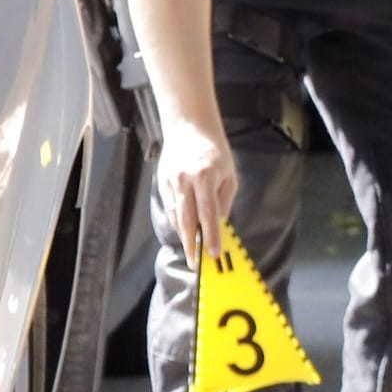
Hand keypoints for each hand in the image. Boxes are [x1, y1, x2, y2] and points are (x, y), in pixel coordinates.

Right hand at [154, 119, 239, 263]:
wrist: (188, 128)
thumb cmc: (216, 151)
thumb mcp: (230, 174)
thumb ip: (225, 199)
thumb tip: (219, 223)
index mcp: (205, 178)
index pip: (208, 214)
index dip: (211, 236)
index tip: (213, 254)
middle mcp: (185, 181)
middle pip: (187, 220)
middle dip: (191, 245)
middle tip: (194, 263)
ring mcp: (170, 182)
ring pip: (176, 216)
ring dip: (183, 236)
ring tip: (191, 252)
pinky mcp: (162, 182)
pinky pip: (170, 208)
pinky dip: (177, 222)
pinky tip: (184, 232)